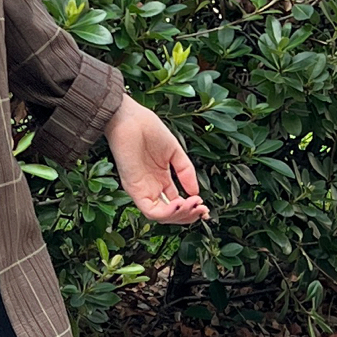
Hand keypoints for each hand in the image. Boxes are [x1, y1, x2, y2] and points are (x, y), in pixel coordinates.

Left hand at [103, 94, 210, 225]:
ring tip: (194, 205)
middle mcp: (151, 188)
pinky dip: (167, 212)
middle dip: (189, 215)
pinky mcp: (133, 189)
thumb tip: (196, 193)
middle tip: (202, 209)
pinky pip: (150, 210)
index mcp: (161, 180)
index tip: (205, 207)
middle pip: (170, 214)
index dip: (192, 209)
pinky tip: (180, 203)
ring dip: (180, 215)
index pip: (177, 203)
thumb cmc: (149, 130)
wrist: (131, 119)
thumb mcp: (175, 153)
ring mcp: (142, 190)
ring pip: (161, 216)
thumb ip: (186, 172)